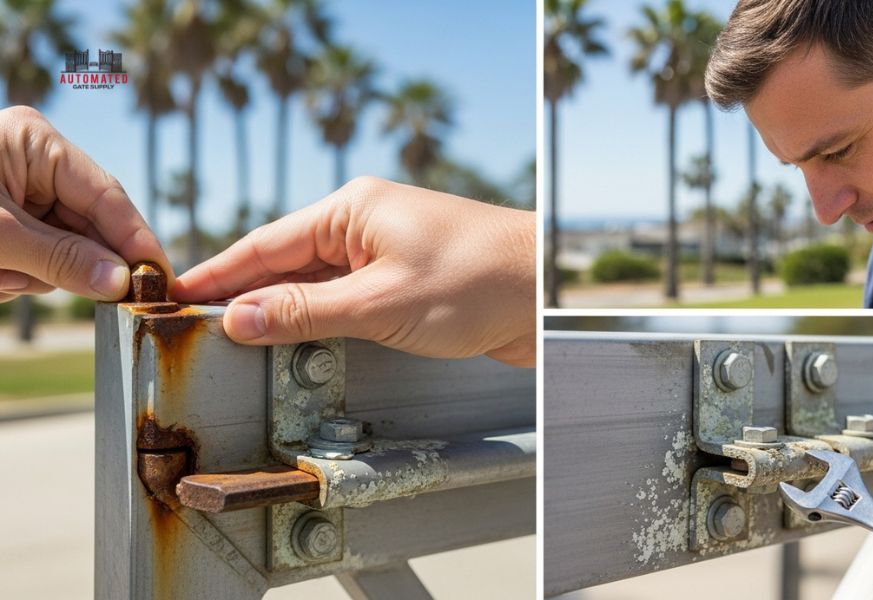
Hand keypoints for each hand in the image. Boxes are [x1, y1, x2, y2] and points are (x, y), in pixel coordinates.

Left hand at [0, 106, 172, 301]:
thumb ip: (59, 257)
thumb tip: (121, 282)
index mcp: (36, 143)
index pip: (107, 196)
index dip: (137, 241)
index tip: (161, 278)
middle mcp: (33, 165)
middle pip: (87, 228)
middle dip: (74, 264)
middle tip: (88, 299)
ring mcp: (19, 195)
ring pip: (61, 251)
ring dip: (31, 275)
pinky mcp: (7, 223)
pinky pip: (35, 261)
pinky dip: (14, 276)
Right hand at [171, 177, 535, 366]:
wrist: (545, 296)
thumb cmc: (478, 280)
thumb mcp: (379, 302)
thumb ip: (305, 312)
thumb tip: (239, 319)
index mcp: (353, 210)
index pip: (266, 245)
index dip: (219, 275)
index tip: (177, 298)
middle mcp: (366, 226)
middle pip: (287, 265)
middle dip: (246, 298)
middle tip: (198, 331)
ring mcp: (387, 254)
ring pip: (317, 286)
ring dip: (283, 314)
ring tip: (237, 345)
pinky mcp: (407, 283)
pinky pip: (348, 302)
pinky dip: (321, 323)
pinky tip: (299, 344)